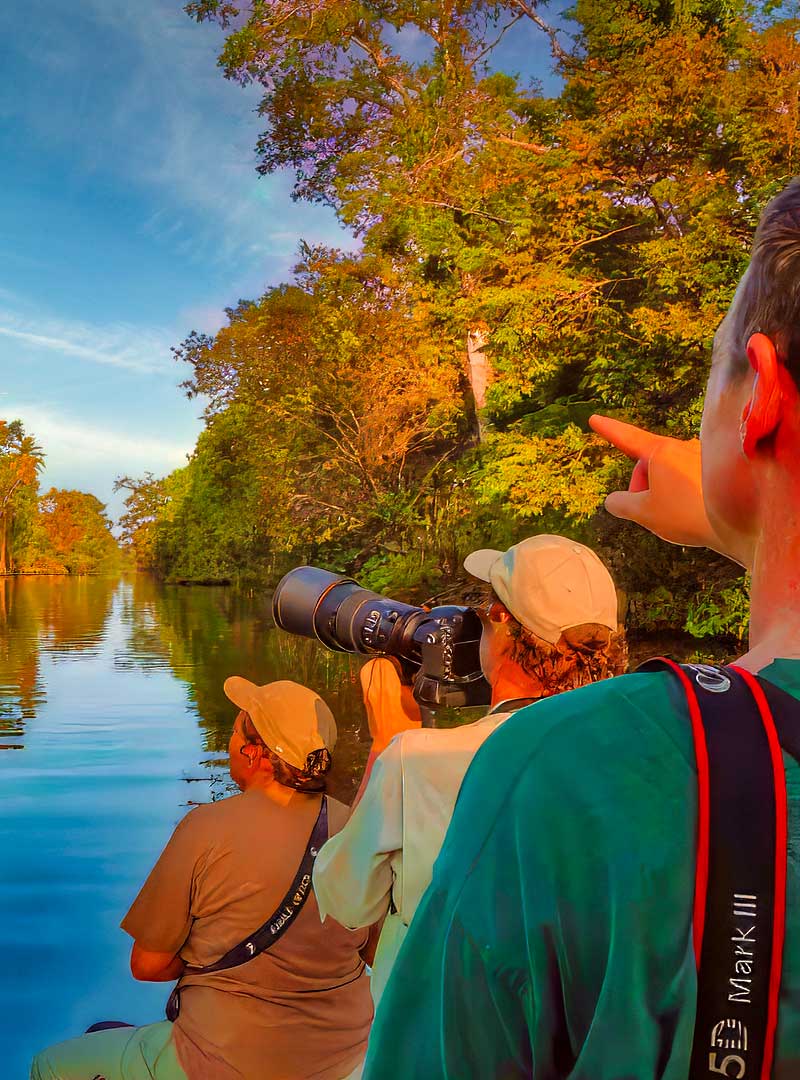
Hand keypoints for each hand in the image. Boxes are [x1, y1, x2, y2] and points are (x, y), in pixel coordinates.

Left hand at [360, 657, 421, 754]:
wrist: (391, 742)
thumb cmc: (406, 726)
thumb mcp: (415, 701)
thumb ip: (410, 684)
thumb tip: (409, 675)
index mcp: (387, 686)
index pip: (385, 660)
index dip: (395, 660)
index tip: (401, 666)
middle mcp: (374, 688)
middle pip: (373, 663)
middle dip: (385, 662)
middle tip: (394, 668)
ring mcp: (367, 695)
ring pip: (367, 671)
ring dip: (378, 670)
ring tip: (389, 675)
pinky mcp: (365, 701)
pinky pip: (367, 681)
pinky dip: (374, 680)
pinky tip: (385, 686)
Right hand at [589, 414, 746, 565]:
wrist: (735, 524)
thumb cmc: (686, 515)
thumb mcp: (643, 513)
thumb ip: (620, 504)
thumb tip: (613, 500)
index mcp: (661, 452)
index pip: (628, 438)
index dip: (609, 430)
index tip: (594, 419)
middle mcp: (683, 447)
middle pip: (649, 463)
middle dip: (642, 484)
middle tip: (646, 512)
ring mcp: (701, 456)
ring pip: (669, 471)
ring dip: (662, 489)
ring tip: (672, 514)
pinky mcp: (716, 468)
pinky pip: (688, 476)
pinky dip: (682, 491)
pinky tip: (690, 510)